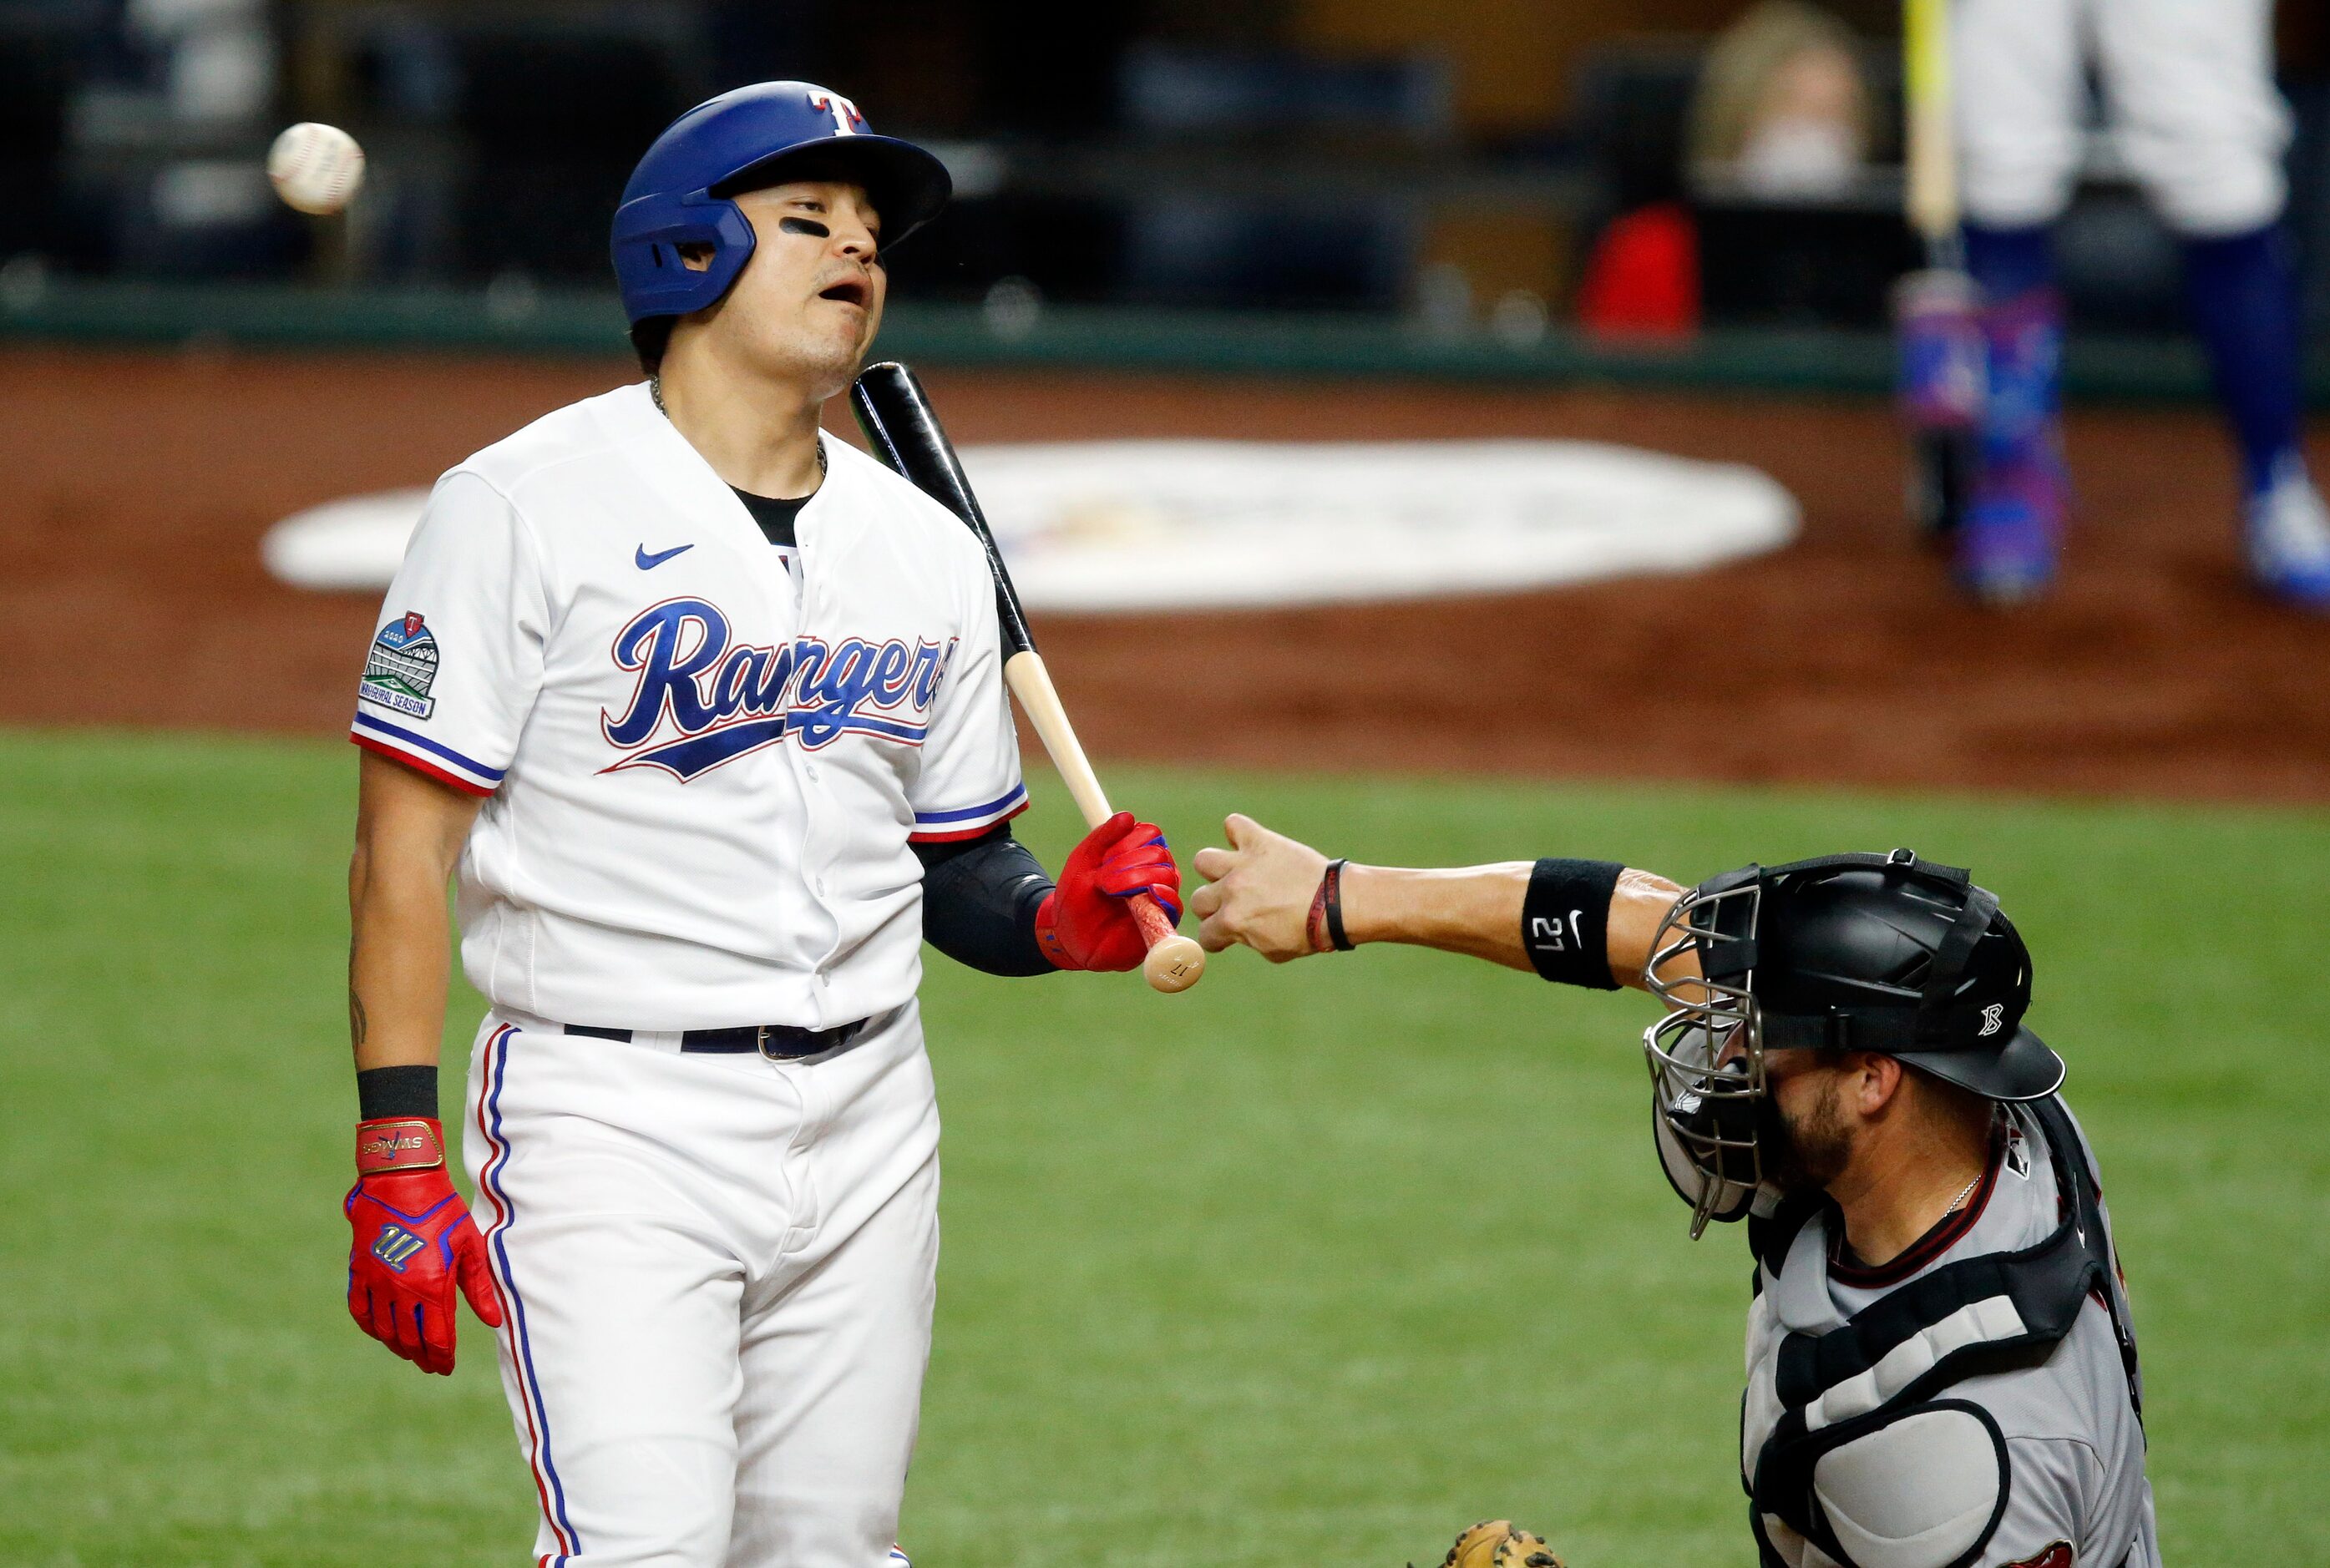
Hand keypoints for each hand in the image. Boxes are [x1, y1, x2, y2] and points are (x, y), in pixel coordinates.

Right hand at [345, 1118, 502, 1374]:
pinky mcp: (359, 1272)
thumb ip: (479, 1288)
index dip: (442, 1357)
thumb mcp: (469, 1246)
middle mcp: (401, 1291)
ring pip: (384, 1330)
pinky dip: (370, 1327)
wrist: (401, 1182)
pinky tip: (380, 1332)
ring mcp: (376, 1283)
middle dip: (422, 1357)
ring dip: (398, 1346)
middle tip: (431, 1365)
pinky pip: (360, 1311)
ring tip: (410, 1352)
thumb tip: (494, 1322)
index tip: (446, 1367)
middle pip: (410, 1340)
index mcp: (431, 1287)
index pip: (436, 1338)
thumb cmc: (442, 1211)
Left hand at [1035, 811, 1181, 971]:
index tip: (1106, 856)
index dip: (1131, 840)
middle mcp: (1153, 873)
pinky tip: (1148, 894)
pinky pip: (1174, 907)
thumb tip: (1127, 816)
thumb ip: (1103, 837)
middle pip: (1160, 853)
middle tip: (1103, 879)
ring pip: (1168, 875)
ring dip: (1138, 877)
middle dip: (1129, 861)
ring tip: (1110, 890)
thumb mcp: (1083, 862)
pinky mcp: (1161, 923)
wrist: (1068, 937)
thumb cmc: (1076, 898)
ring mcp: (1159, 898)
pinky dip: (1164, 897)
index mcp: (1136, 855)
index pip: (1151, 834)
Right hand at [1189, 813, 1333, 961]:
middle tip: (1235, 906)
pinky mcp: (1260, 842)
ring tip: (1235, 874)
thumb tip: (1235, 930)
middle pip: (1198, 899)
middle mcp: (1232, 890)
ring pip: (1204, 861)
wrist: (1337, 904)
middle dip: (1214, 907)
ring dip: (1216, 870)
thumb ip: (1246, 938)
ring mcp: (1244, 864)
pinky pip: (1234, 825)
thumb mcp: (1272, 951)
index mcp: (1233, 921)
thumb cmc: (1309, 932)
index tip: (1228, 934)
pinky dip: (1237, 832)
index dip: (1218, 938)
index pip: (1206, 933)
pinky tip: (1248, 844)